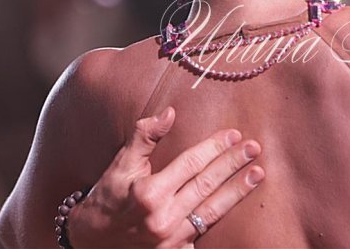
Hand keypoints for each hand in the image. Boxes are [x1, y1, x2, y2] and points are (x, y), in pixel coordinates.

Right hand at [67, 106, 263, 248]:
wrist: (91, 244)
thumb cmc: (106, 201)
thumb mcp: (120, 166)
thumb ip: (144, 137)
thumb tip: (170, 113)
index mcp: (148, 194)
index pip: (190, 164)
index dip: (213, 147)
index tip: (234, 134)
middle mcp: (162, 219)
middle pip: (206, 185)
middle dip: (233, 164)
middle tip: (255, 148)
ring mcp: (171, 241)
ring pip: (212, 211)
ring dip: (238, 191)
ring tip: (258, 173)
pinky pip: (204, 234)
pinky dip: (221, 218)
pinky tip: (238, 204)